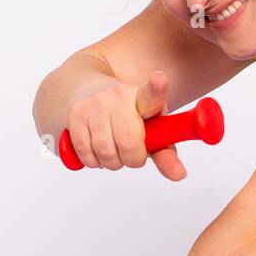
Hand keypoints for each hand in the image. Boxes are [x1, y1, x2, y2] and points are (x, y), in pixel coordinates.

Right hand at [63, 69, 186, 177]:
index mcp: (144, 97)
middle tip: (132, 152)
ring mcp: (95, 103)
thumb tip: (179, 175)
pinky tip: (98, 149)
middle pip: (128, 143)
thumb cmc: (127, 116)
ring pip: (105, 152)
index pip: (152, 94)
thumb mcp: (151, 130)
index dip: (157, 88)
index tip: (160, 79)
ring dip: (113, 162)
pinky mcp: (75, 114)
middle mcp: (119, 95)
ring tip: (114, 149)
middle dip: (132, 159)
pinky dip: (94, 161)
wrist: (87, 90)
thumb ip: (166, 153)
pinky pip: (86, 154)